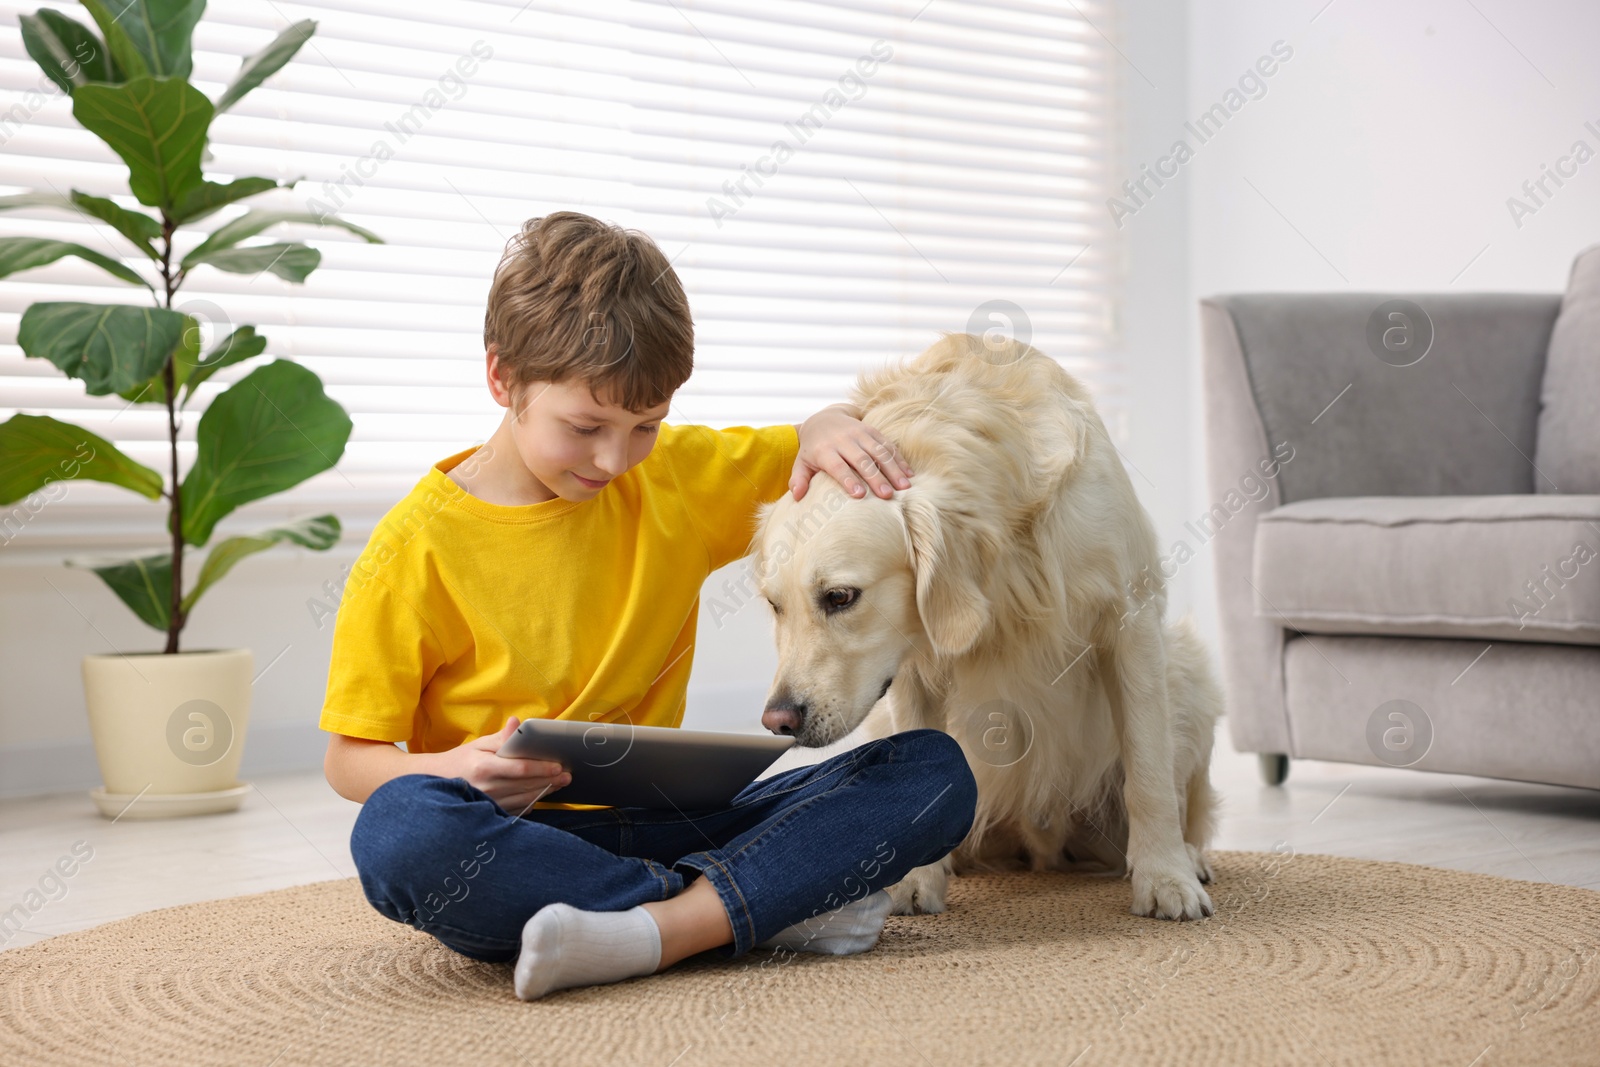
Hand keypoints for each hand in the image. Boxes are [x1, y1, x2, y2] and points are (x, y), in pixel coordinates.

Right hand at [430, 716, 570, 812]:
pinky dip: (531, 802)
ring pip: (524, 799)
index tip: (558, 765)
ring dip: (544, 792)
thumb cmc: (460, 760)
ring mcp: (489, 804)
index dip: (541, 768)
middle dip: (549, 780)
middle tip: (567, 775)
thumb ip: (501, 737)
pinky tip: (542, 794)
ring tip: (559, 783)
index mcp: (484, 767)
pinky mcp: (491, 813)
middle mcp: (487, 788)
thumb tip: (517, 723)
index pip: (520, 769)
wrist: (437, 783)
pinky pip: (516, 809)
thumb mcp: (478, 745)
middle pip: (526, 785)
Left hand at [790, 403, 912, 500]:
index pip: (838, 466)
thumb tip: (796, 496)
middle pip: (862, 460)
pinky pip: (888, 445)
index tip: (860, 495)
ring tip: (903, 487)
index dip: (849, 480)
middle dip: (876, 477)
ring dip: (893, 469)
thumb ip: (798, 479)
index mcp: (825, 450)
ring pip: (879, 451)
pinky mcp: (872, 431)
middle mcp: (843, 440)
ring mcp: (860, 433)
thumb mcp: (802, 462)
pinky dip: (899, 459)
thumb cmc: (813, 448)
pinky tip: (908, 474)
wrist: (824, 418)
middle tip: (887, 495)